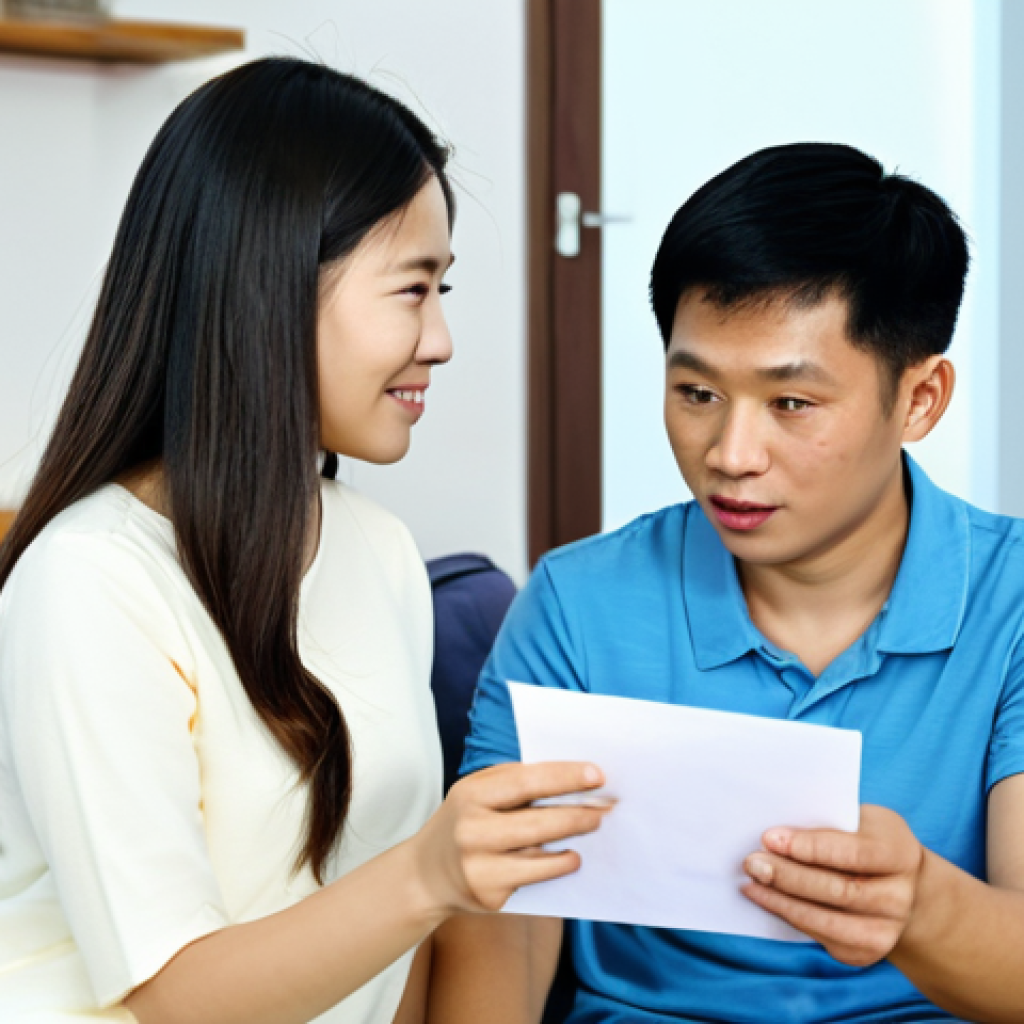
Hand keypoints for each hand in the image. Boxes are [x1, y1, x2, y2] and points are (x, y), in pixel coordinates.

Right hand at [411, 761, 609, 918]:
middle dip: (577, 813)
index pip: (525, 781)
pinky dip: (557, 866)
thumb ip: (514, 783)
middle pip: (537, 821)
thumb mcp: (476, 792)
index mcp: (470, 795)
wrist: (425, 875)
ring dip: (572, 840)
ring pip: (539, 854)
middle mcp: (471, 830)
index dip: (564, 777)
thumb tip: (570, 780)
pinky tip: (571, 858)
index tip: (596, 774)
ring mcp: (478, 866)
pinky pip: (533, 878)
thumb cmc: (463, 822)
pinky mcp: (488, 895)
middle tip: (605, 808)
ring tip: (593, 826)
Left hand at [742, 804, 923, 966]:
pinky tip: (766, 899)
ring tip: (751, 883)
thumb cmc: (863, 838)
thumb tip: (774, 836)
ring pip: (826, 920)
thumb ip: (826, 825)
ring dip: (781, 901)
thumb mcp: (856, 820)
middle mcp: (899, 898)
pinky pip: (821, 937)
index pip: (853, 853)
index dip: (810, 847)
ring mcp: (886, 931)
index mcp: (900, 854)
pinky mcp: (865, 953)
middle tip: (752, 862)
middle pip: (837, 890)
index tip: (770, 838)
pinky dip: (788, 916)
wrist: (896, 882)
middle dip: (788, 876)